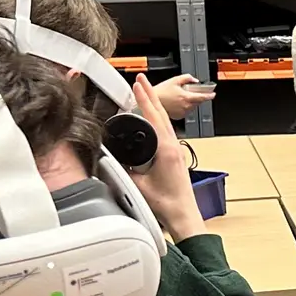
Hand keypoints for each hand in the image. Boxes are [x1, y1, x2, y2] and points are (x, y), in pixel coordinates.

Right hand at [127, 75, 204, 240]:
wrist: (183, 216)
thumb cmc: (167, 204)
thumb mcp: (138, 185)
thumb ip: (124, 169)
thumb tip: (111, 158)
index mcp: (167, 149)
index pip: (154, 116)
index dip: (144, 98)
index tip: (138, 84)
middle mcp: (174, 147)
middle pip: (161, 114)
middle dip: (150, 95)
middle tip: (142, 80)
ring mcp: (177, 151)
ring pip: (165, 122)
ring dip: (155, 106)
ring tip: (145, 94)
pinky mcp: (176, 157)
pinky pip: (166, 132)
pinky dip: (158, 121)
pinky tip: (152, 121)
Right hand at [155, 73, 216, 118]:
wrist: (151, 102)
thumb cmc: (161, 92)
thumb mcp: (175, 80)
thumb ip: (187, 78)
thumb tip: (195, 80)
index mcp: (187, 97)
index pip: (203, 97)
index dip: (209, 95)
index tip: (213, 94)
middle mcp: (186, 106)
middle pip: (198, 102)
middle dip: (197, 97)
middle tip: (189, 92)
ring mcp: (182, 112)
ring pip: (192, 107)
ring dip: (190, 102)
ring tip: (180, 97)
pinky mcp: (178, 116)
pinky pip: (186, 111)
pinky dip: (184, 107)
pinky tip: (177, 103)